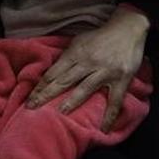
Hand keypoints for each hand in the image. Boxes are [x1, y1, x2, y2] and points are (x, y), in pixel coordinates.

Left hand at [25, 6, 149, 131]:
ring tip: (60, 114)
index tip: (29, 99)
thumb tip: (51, 73)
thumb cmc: (101, 37)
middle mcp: (88, 62)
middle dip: (47, 95)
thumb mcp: (79, 41)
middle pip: (64, 81)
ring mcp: (105, 72)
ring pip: (85, 89)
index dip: (40, 86)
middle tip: (33, 108)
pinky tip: (104, 129)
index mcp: (76, 53)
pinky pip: (115, 100)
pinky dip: (109, 115)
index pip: (54, 72)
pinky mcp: (121, 79)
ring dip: (71, 102)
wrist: (128, 29)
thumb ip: (67, 56)